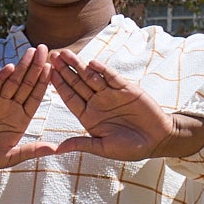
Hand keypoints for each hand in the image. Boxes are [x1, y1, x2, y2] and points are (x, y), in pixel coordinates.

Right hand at [0, 44, 57, 172]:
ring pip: (12, 82)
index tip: (54, 68)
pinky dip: (1, 78)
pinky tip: (9, 68)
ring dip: (22, 67)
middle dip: (36, 67)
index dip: (44, 83)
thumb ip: (31, 151)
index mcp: (21, 120)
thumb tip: (56, 149)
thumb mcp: (10, 158)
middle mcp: (10, 108)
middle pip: (26, 84)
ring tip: (32, 51)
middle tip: (46, 49)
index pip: (35, 97)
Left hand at [51, 50, 203, 159]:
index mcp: (88, 116)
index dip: (58, 86)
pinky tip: (92, 63)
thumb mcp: (103, 148)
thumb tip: (56, 149)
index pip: (69, 98)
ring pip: (92, 77)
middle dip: (64, 70)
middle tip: (51, 56)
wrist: (158, 140)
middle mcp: (97, 102)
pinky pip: (112, 78)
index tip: (46, 74)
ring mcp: (111, 94)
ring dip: (79, 65)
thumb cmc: (130, 148)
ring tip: (65, 54)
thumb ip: (81, 144)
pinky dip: (103, 70)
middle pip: (77, 83)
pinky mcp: (127, 89)